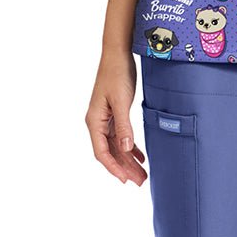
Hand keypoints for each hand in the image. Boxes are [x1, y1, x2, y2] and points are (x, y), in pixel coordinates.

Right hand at [86, 52, 147, 185]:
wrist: (118, 54)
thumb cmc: (117, 74)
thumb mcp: (121, 102)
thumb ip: (124, 126)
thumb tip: (125, 149)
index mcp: (94, 121)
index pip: (101, 152)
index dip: (113, 168)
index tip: (125, 180)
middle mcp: (97, 123)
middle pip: (110, 152)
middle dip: (125, 168)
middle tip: (140, 181)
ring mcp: (105, 119)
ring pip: (117, 146)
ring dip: (128, 160)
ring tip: (142, 174)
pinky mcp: (114, 114)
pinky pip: (121, 137)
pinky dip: (131, 148)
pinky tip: (141, 156)